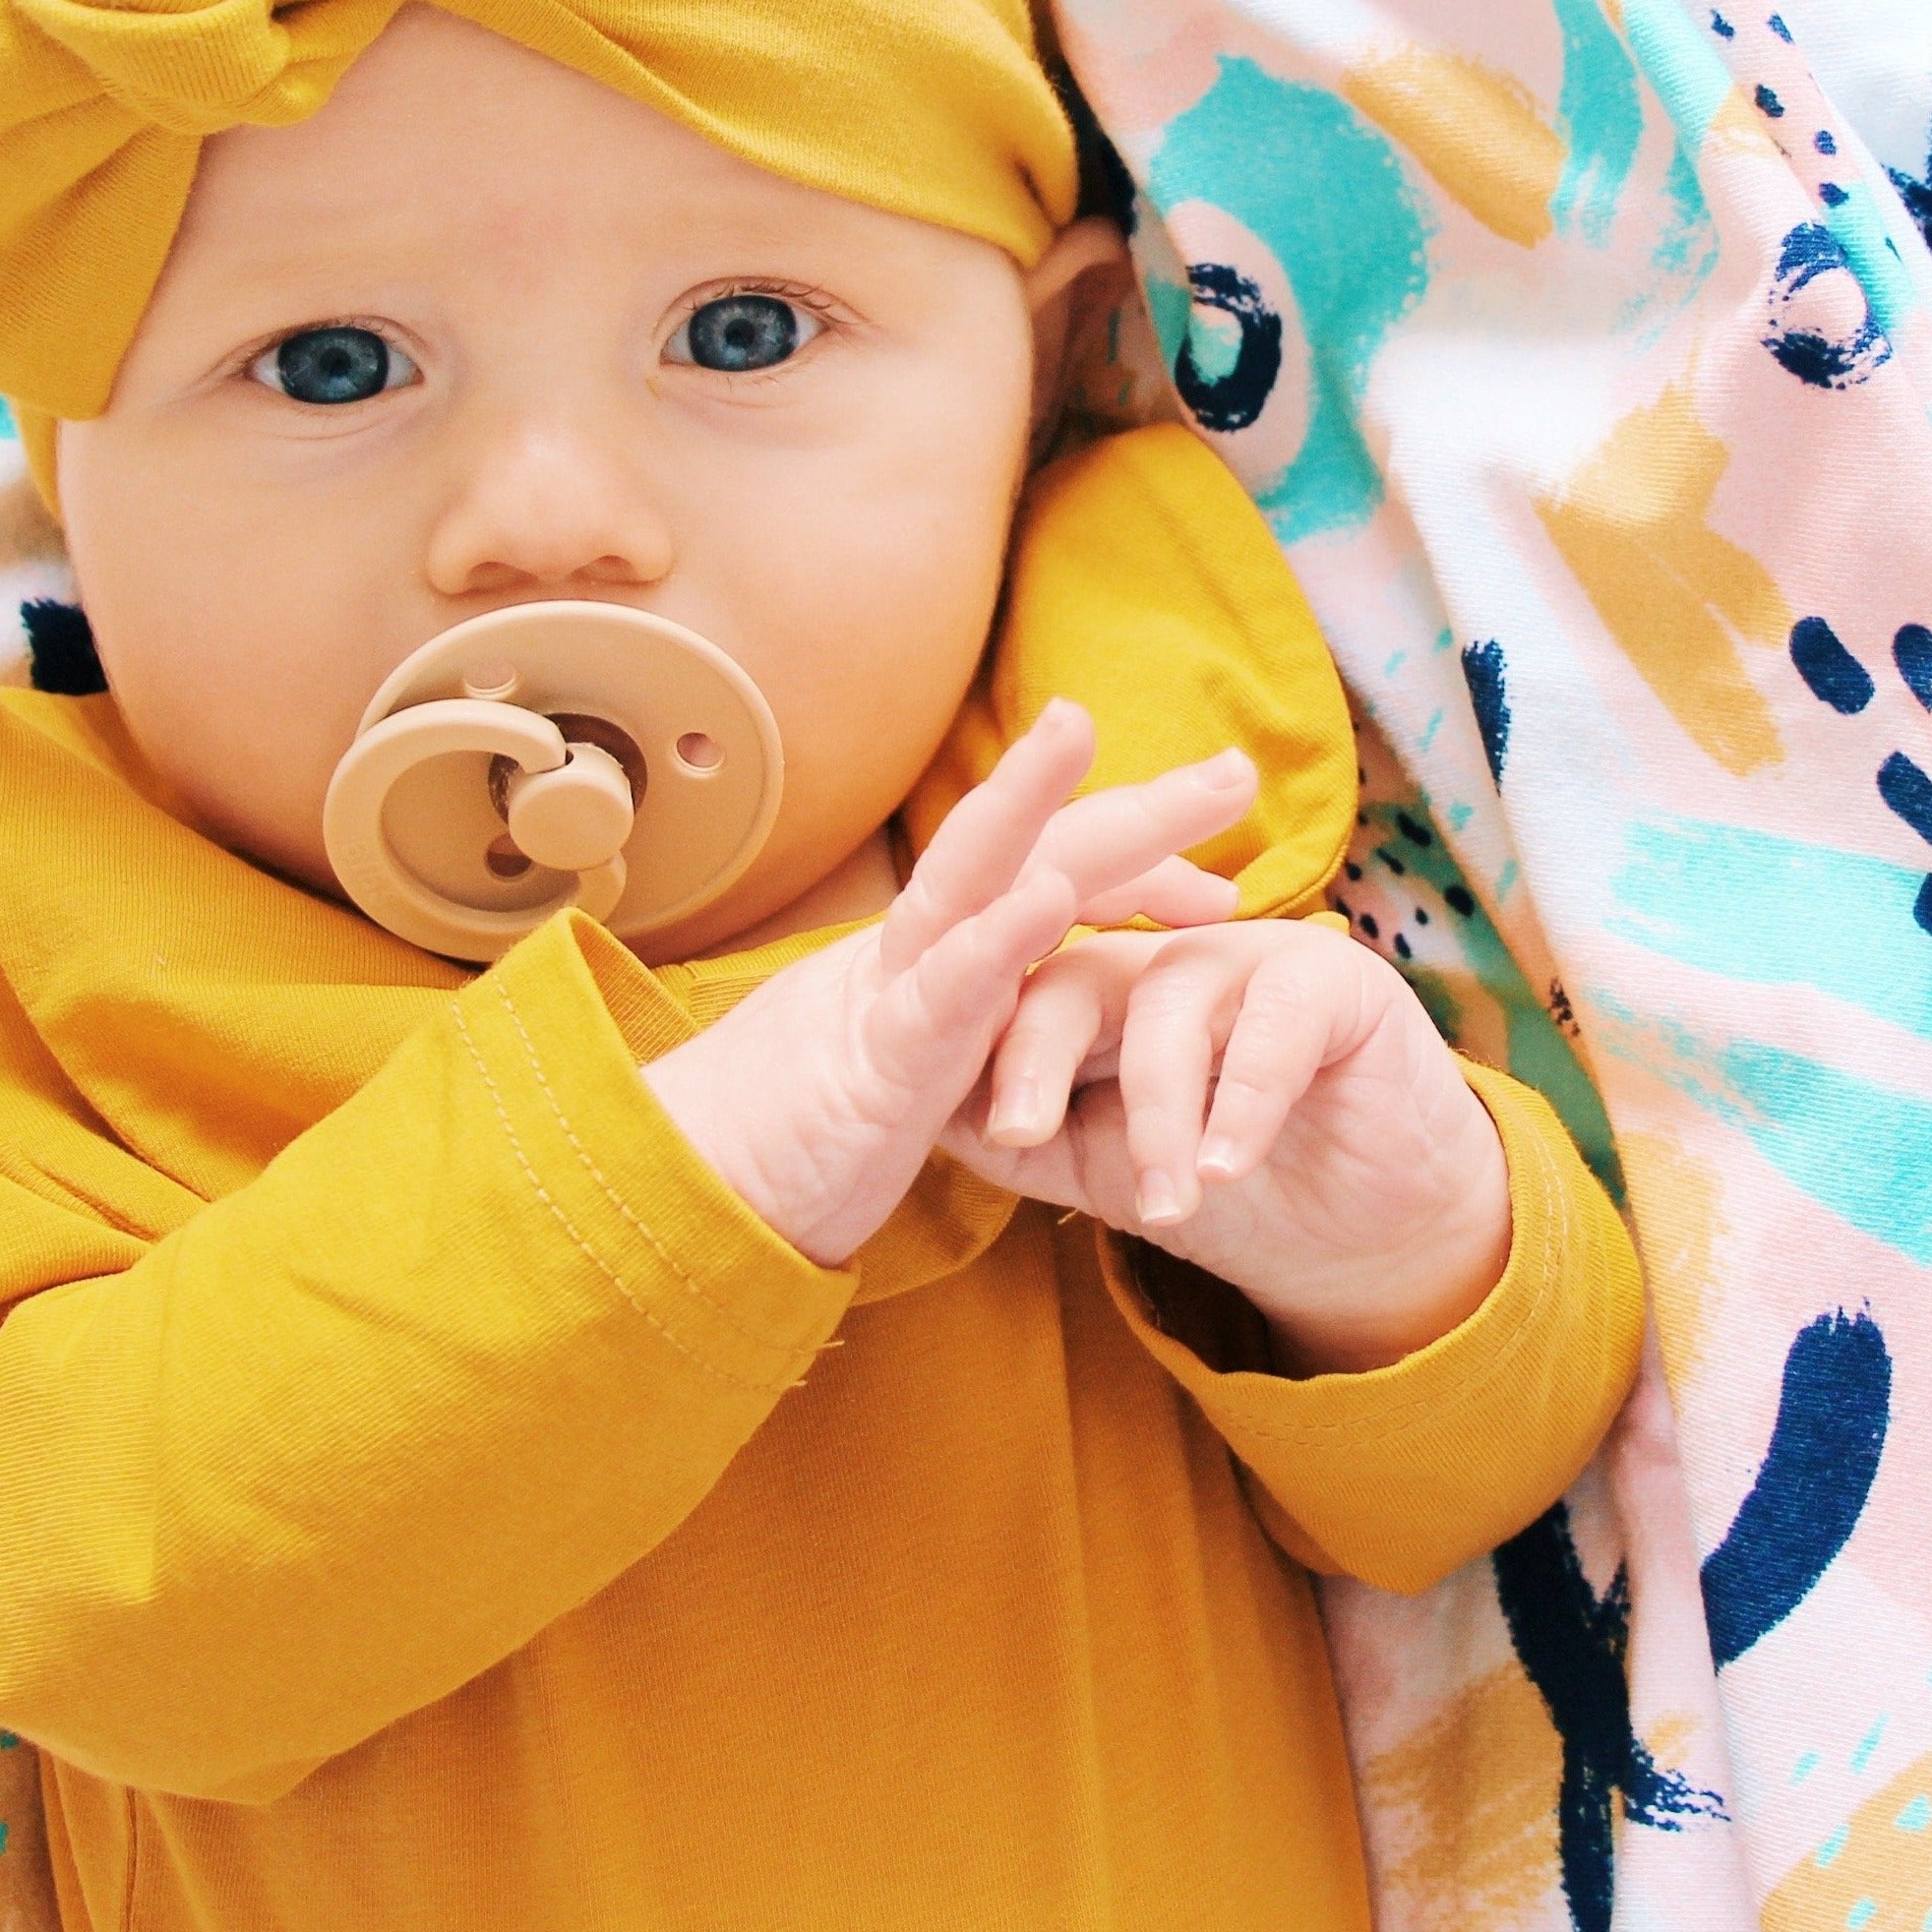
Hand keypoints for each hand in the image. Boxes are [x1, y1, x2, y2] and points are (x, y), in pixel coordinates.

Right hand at [645, 703, 1250, 1265]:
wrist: (694, 1201)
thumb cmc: (805, 1144)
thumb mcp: (923, 1081)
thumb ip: (974, 1042)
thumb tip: (1038, 1029)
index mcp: (943, 963)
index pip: (1051, 886)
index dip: (1138, 871)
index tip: (1222, 892)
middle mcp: (917, 956)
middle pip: (1031, 853)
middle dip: (1134, 807)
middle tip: (1237, 770)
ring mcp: (889, 996)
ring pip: (963, 878)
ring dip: (1030, 802)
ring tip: (1080, 729)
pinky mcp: (873, 1060)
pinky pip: (937, 992)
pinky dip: (995, 939)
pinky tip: (1050, 898)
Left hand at [941, 922, 1512, 1373]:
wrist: (1369, 1236)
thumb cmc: (1228, 1190)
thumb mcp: (1107, 1172)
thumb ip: (1028, 1141)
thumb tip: (919, 1117)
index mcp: (1100, 989)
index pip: (1016, 994)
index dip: (985, 1053)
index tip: (969, 1131)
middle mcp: (1165, 955)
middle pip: (1076, 977)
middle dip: (1037, 1053)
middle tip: (1018, 1134)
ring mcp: (1248, 955)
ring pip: (1169, 1005)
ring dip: (1157, 1115)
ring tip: (1164, 1204)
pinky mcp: (1332, 977)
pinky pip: (1274, 1019)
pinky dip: (1243, 1098)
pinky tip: (1228, 1168)